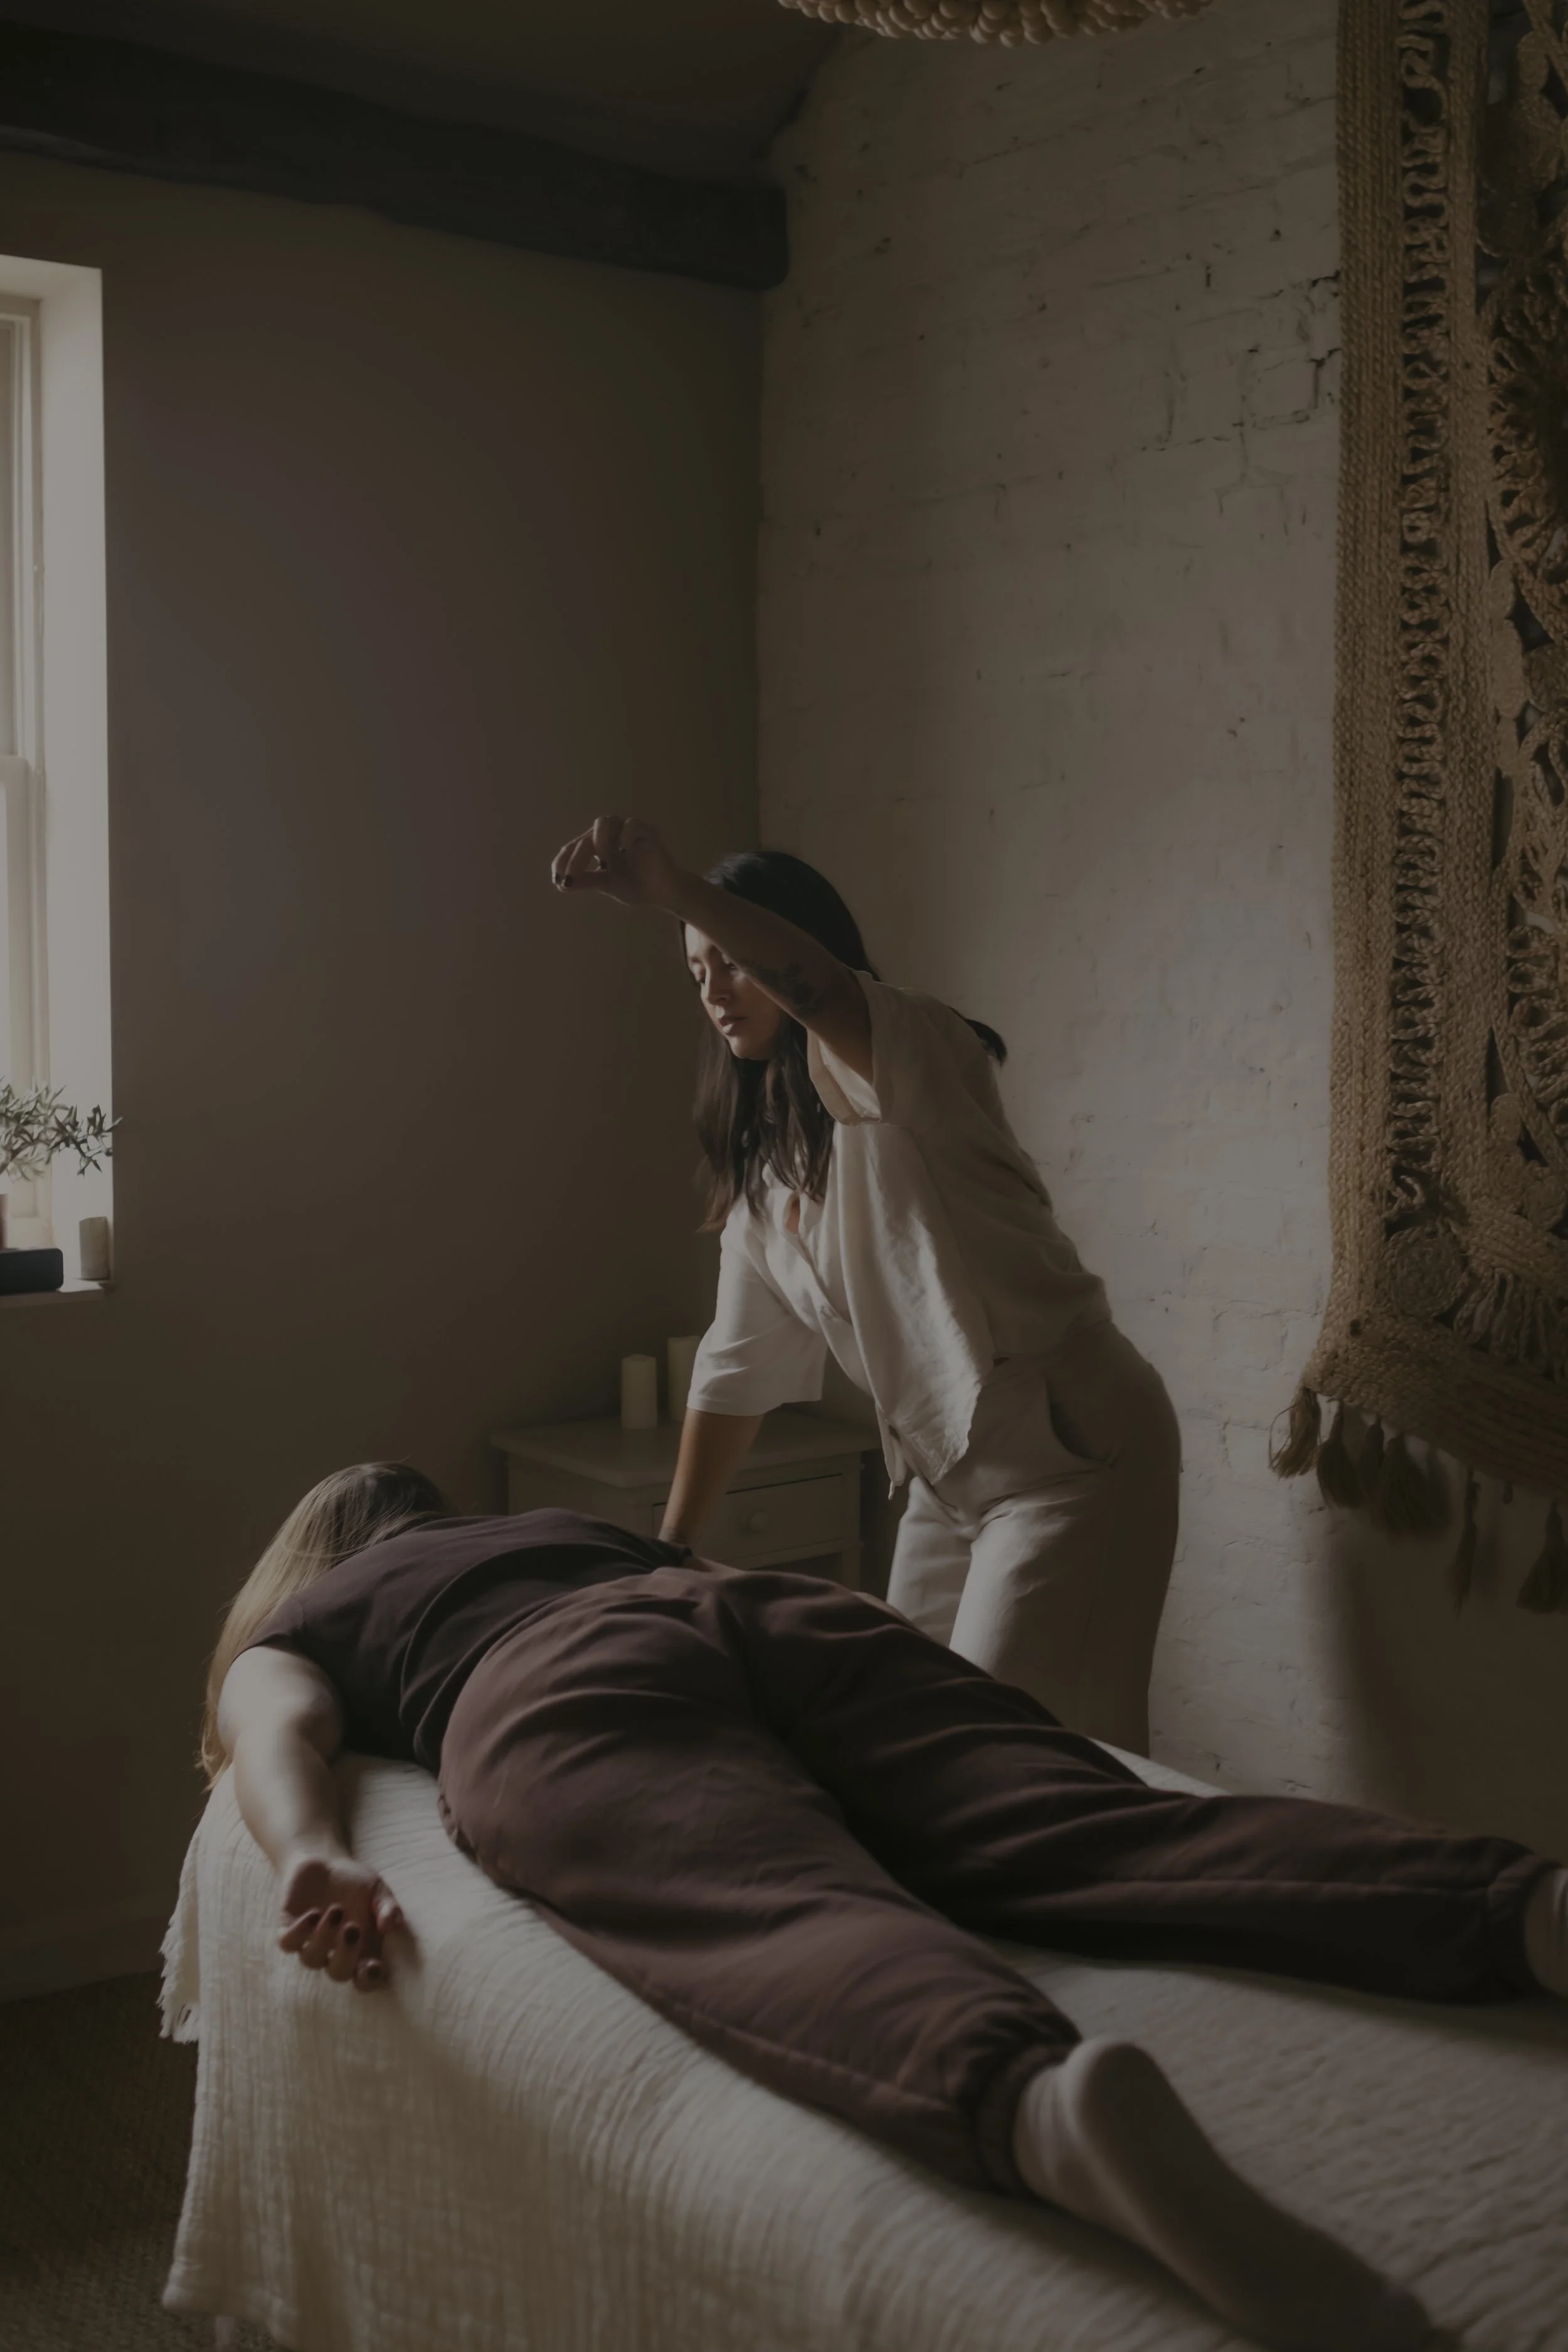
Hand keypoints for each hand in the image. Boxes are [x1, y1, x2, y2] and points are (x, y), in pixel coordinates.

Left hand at [277, 1850, 405, 1991]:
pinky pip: (288, 1943)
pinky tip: (313, 1913)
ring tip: (336, 1910)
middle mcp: (333, 1953)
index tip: (374, 1965)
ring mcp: (309, 1944)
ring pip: (311, 1959)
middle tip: (352, 1928)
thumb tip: (391, 1926)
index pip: (365, 1978)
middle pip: (338, 1973)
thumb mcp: (377, 1891)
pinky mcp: (287, 1931)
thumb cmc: (355, 1882)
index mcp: (360, 1950)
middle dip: (345, 1955)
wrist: (323, 1861)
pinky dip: (299, 1932)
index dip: (369, 1979)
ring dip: (323, 1938)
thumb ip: (388, 1907)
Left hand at [550, 814, 683, 909]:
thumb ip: (586, 880)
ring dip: (599, 841)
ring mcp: (629, 830)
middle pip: (587, 837)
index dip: (563, 861)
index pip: (574, 846)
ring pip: (606, 822)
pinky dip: (626, 836)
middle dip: (576, 858)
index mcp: (598, 844)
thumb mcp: (606, 884)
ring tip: (603, 862)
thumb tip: (561, 884)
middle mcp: (611, 833)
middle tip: (570, 878)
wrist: (664, 894)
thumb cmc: (636, 885)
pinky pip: (633, 825)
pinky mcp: (648, 832)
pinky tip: (624, 852)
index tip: (557, 880)